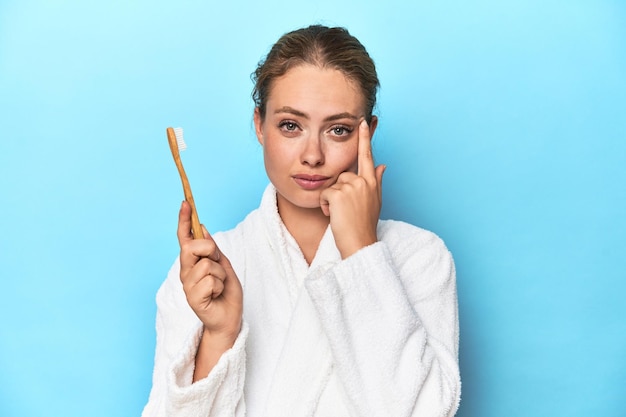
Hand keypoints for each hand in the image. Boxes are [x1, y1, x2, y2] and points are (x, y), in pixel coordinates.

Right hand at [177, 201, 242, 343]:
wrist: (229, 318)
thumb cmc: (226, 293)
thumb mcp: (223, 265)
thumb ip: (212, 249)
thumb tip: (202, 227)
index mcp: (192, 261)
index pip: (185, 237)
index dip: (184, 219)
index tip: (185, 202)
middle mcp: (186, 271)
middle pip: (195, 246)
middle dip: (212, 251)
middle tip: (218, 265)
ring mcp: (187, 285)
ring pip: (207, 265)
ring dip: (221, 275)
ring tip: (219, 287)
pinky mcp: (192, 298)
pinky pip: (210, 281)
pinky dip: (220, 286)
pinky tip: (217, 295)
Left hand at [320, 119, 385, 258]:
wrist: (360, 243)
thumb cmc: (365, 225)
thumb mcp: (375, 201)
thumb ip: (378, 181)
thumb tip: (383, 165)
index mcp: (372, 182)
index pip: (367, 155)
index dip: (365, 138)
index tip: (363, 121)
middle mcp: (364, 181)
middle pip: (342, 175)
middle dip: (339, 191)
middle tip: (346, 210)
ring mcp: (352, 187)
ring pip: (332, 184)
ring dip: (331, 200)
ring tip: (341, 214)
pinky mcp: (339, 194)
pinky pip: (325, 193)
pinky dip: (325, 206)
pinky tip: (334, 216)